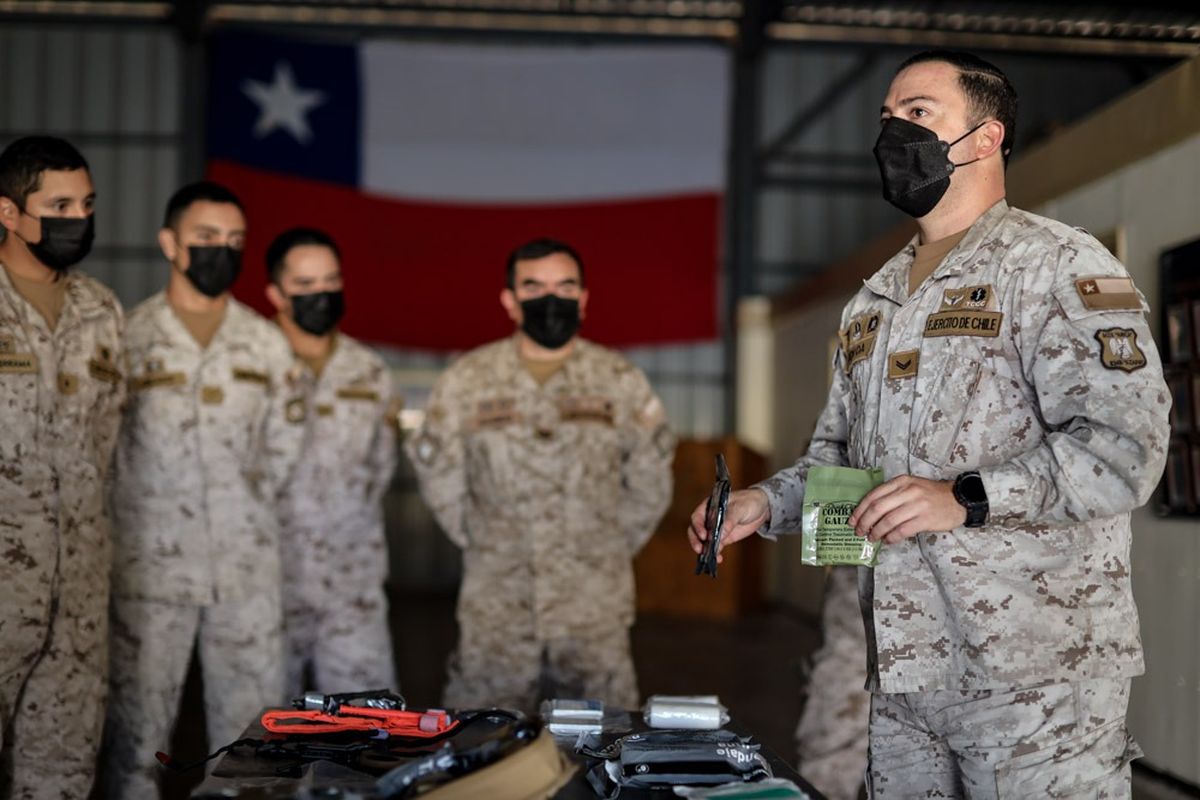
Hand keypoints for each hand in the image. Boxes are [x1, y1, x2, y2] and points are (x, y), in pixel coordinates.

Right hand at [686, 488, 770, 561]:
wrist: (761, 508)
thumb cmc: (748, 501)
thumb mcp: (740, 508)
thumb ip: (729, 520)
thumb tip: (719, 535)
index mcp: (710, 506)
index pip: (698, 517)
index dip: (698, 526)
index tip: (704, 536)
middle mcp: (709, 518)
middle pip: (695, 530)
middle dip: (696, 540)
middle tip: (700, 549)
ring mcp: (716, 529)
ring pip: (704, 541)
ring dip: (704, 550)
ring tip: (709, 558)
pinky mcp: (723, 538)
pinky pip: (715, 547)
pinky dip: (715, 553)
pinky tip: (718, 558)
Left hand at [848, 475, 966, 543]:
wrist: (958, 499)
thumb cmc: (931, 495)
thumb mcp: (911, 486)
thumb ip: (892, 495)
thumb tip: (870, 513)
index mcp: (901, 482)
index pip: (873, 495)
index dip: (859, 510)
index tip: (852, 520)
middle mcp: (908, 491)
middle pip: (877, 508)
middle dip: (864, 522)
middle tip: (859, 532)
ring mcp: (917, 505)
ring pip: (888, 521)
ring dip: (876, 532)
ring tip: (872, 538)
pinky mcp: (925, 519)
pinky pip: (902, 530)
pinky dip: (891, 537)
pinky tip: (888, 540)